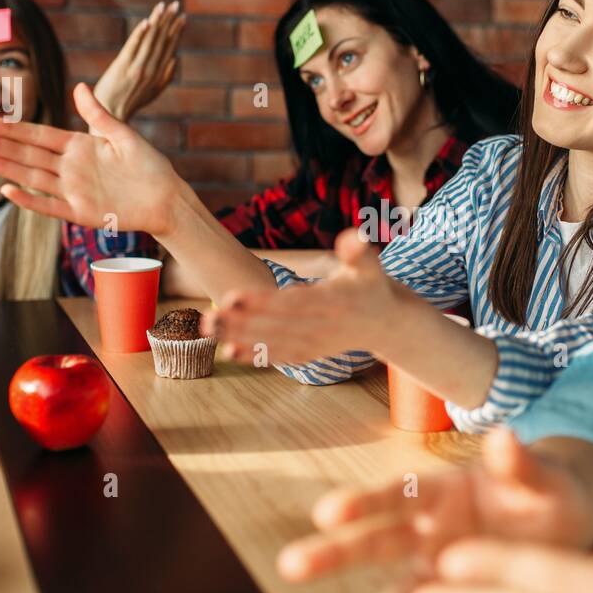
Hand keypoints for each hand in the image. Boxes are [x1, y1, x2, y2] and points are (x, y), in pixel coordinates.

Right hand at [0, 82, 185, 236]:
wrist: (167, 198)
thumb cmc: (149, 166)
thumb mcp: (124, 135)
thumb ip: (98, 114)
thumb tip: (79, 87)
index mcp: (79, 146)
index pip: (38, 135)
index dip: (12, 128)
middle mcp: (71, 168)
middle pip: (28, 154)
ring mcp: (74, 191)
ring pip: (32, 176)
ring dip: (5, 167)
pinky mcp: (81, 213)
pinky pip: (51, 206)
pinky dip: (30, 200)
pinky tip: (7, 190)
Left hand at [92, 0, 183, 122]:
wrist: (111, 117)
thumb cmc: (130, 104)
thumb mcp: (152, 93)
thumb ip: (165, 77)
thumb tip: (175, 59)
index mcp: (159, 75)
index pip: (170, 48)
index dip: (176, 32)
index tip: (182, 17)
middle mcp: (150, 70)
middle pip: (162, 41)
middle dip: (170, 21)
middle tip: (176, 5)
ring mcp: (136, 68)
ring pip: (149, 41)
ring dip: (157, 22)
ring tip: (163, 6)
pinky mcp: (121, 67)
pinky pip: (133, 47)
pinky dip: (140, 34)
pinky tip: (147, 22)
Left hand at [204, 228, 399, 363]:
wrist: (386, 324)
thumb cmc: (371, 286)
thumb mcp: (371, 264)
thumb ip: (359, 250)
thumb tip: (353, 236)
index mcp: (333, 302)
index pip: (292, 303)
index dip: (262, 302)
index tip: (233, 297)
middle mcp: (321, 327)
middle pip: (275, 326)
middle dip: (239, 322)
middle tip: (206, 318)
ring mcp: (315, 343)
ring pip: (273, 343)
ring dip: (239, 338)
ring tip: (207, 329)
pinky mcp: (310, 353)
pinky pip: (280, 356)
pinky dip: (255, 356)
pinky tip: (227, 351)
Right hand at [276, 427, 592, 592]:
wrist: (569, 524)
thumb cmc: (546, 490)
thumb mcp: (540, 475)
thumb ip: (518, 463)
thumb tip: (504, 436)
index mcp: (442, 492)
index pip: (395, 495)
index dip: (362, 502)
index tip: (327, 512)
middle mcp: (431, 533)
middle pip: (377, 543)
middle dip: (335, 554)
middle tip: (291, 564)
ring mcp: (442, 574)